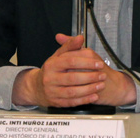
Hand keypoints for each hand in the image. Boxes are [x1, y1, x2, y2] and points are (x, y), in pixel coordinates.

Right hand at [12, 34, 135, 108]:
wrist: (36, 87)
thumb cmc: (51, 70)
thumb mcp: (58, 55)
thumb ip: (70, 46)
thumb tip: (80, 37)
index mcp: (52, 64)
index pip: (71, 61)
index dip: (86, 62)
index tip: (99, 64)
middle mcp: (50, 78)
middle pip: (73, 77)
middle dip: (90, 77)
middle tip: (103, 75)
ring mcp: (52, 91)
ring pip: (73, 91)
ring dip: (89, 89)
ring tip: (100, 85)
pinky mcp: (56, 102)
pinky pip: (72, 102)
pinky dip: (84, 99)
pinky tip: (93, 96)